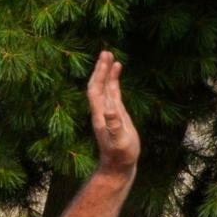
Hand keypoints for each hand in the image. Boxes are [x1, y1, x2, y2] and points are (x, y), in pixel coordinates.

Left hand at [87, 50, 139, 175]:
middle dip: (100, 69)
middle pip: (97, 85)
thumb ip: (114, 126)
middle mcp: (101, 111)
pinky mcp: (116, 114)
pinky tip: (117, 72)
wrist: (119, 164)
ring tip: (110, 56)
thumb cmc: (120, 154)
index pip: (96, 89)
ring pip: (105, 88)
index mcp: (100, 114)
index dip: (99, 74)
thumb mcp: (118, 140)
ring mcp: (108, 112)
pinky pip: (113, 93)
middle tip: (105, 51)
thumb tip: (110, 110)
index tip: (104, 59)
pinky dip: (114, 81)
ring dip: (106, 72)